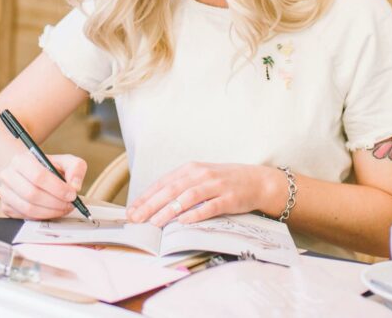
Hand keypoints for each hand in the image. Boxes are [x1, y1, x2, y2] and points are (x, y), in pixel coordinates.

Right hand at [0, 151, 85, 219]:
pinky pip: (24, 217)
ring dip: (50, 212)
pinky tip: (51, 211)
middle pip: (32, 194)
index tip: (71, 194)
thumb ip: (76, 168)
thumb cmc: (47, 168)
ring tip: (63, 208)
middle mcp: (8, 175)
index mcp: (21, 160)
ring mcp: (5, 192)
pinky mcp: (6, 207)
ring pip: (28, 208)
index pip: (38, 176)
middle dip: (55, 203)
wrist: (29, 173)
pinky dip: (41, 217)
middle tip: (70, 204)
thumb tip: (74, 186)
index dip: (57, 188)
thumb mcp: (65, 161)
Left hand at [127, 162, 283, 227]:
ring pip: (188, 198)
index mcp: (192, 168)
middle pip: (171, 190)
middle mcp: (202, 174)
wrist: (259, 181)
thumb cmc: (226, 181)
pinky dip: (196, 214)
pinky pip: (210, 207)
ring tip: (155, 223)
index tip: (131, 210)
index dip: (146, 197)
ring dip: (169, 211)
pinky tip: (184, 222)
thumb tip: (156, 203)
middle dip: (151, 205)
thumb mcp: (202, 177)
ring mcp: (216, 185)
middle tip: (136, 219)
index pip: (163, 183)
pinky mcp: (229, 198)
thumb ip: (182, 186)